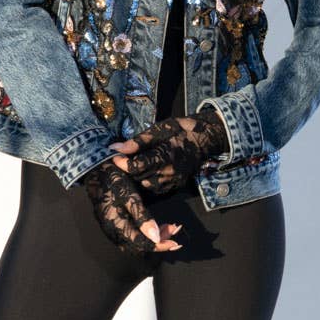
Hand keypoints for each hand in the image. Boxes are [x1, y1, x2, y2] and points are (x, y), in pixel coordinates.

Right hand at [80, 160, 182, 255]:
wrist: (95, 168)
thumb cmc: (113, 179)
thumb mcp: (128, 194)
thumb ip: (141, 217)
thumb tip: (156, 238)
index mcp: (116, 225)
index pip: (141, 244)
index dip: (159, 245)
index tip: (175, 242)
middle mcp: (112, 231)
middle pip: (139, 246)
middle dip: (159, 241)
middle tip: (174, 229)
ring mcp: (111, 228)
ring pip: (136, 242)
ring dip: (153, 238)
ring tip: (168, 227)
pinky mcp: (113, 223)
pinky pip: (131, 236)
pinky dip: (146, 233)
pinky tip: (155, 226)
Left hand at [106, 108, 229, 196]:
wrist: (204, 139)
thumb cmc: (180, 131)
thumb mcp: (158, 130)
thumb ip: (138, 142)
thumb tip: (116, 148)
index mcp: (164, 157)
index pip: (135, 167)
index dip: (122, 163)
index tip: (115, 156)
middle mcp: (168, 172)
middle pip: (138, 178)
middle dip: (128, 170)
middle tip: (122, 160)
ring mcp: (173, 181)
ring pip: (146, 185)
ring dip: (138, 177)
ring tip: (134, 165)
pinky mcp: (176, 185)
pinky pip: (157, 188)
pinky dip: (148, 181)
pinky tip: (147, 171)